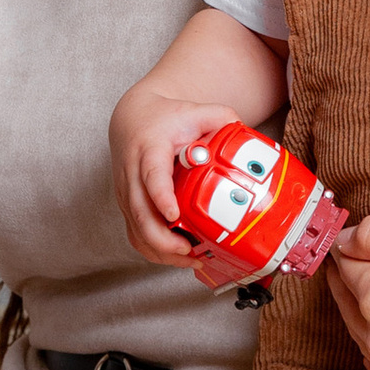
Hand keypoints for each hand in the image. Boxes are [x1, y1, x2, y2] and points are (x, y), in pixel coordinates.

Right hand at [109, 88, 268, 265]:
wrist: (132, 120)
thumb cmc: (164, 118)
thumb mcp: (193, 110)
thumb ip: (219, 117)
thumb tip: (243, 131)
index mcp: (149, 149)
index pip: (151, 175)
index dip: (161, 197)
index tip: (174, 215)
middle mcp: (132, 174)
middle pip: (140, 213)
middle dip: (163, 239)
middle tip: (190, 249)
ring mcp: (126, 193)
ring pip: (136, 230)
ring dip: (160, 250)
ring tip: (189, 258)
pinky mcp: (127, 207)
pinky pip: (136, 235)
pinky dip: (154, 251)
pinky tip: (177, 257)